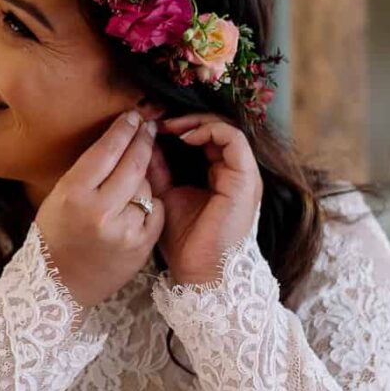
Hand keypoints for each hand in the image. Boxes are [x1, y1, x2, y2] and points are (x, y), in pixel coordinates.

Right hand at [35, 111, 165, 308]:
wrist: (61, 284)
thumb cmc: (57, 234)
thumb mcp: (60, 196)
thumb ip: (88, 170)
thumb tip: (119, 138)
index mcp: (74, 194)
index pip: (105, 151)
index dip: (122, 130)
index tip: (132, 117)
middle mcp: (99, 211)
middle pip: (132, 164)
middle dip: (142, 140)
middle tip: (148, 126)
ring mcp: (123, 230)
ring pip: (146, 187)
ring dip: (142, 180)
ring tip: (129, 184)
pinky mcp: (141, 246)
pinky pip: (156, 210)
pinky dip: (150, 205)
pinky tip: (137, 205)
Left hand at [148, 113, 262, 285]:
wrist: (199, 271)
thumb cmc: (184, 241)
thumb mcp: (166, 195)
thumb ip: (159, 169)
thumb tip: (144, 141)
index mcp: (221, 176)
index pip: (207, 137)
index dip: (182, 126)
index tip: (154, 125)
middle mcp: (236, 173)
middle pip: (218, 129)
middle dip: (188, 119)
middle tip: (160, 119)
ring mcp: (244, 175)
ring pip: (227, 128)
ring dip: (197, 121)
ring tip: (171, 126)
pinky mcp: (245, 178)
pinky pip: (233, 139)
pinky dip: (209, 130)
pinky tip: (185, 137)